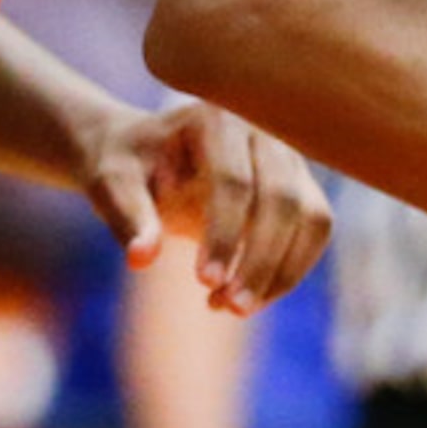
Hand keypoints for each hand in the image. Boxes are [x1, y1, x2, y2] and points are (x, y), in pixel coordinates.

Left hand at [84, 104, 332, 313]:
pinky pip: (314, 233)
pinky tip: (249, 298)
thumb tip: (142, 259)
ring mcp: (289, 157)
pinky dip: (288, 272)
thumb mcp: (112, 186)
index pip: (234, 180)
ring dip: (282, 272)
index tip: (204, 282)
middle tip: (229, 307)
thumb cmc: (126, 167)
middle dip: (260, 261)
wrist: (146, 156)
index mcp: (217, 119)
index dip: (224, 234)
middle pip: (282, 200)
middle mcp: (264, 132)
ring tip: (235, 308)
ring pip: (311, 218)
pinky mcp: (300, 186)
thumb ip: (128, 218)